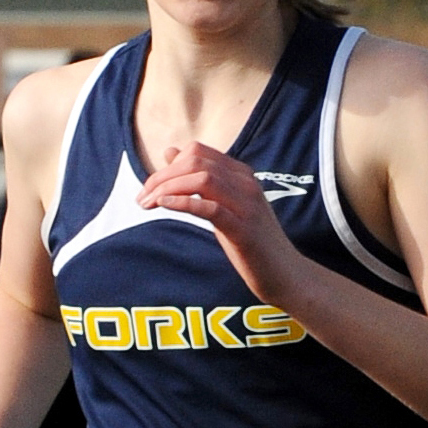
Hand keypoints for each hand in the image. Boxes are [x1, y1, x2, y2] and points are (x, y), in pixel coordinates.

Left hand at [136, 142, 301, 303]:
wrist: (285, 275)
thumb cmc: (252, 243)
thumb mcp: (223, 205)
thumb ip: (200, 180)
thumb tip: (170, 152)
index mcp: (240, 174)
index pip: (197, 152)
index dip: (167, 166)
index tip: (149, 188)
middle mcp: (245, 183)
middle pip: (195, 162)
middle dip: (161, 177)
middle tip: (142, 198)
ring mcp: (247, 205)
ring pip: (201, 179)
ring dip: (167, 189)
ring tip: (148, 205)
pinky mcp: (244, 230)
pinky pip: (210, 207)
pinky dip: (183, 203)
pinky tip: (164, 206)